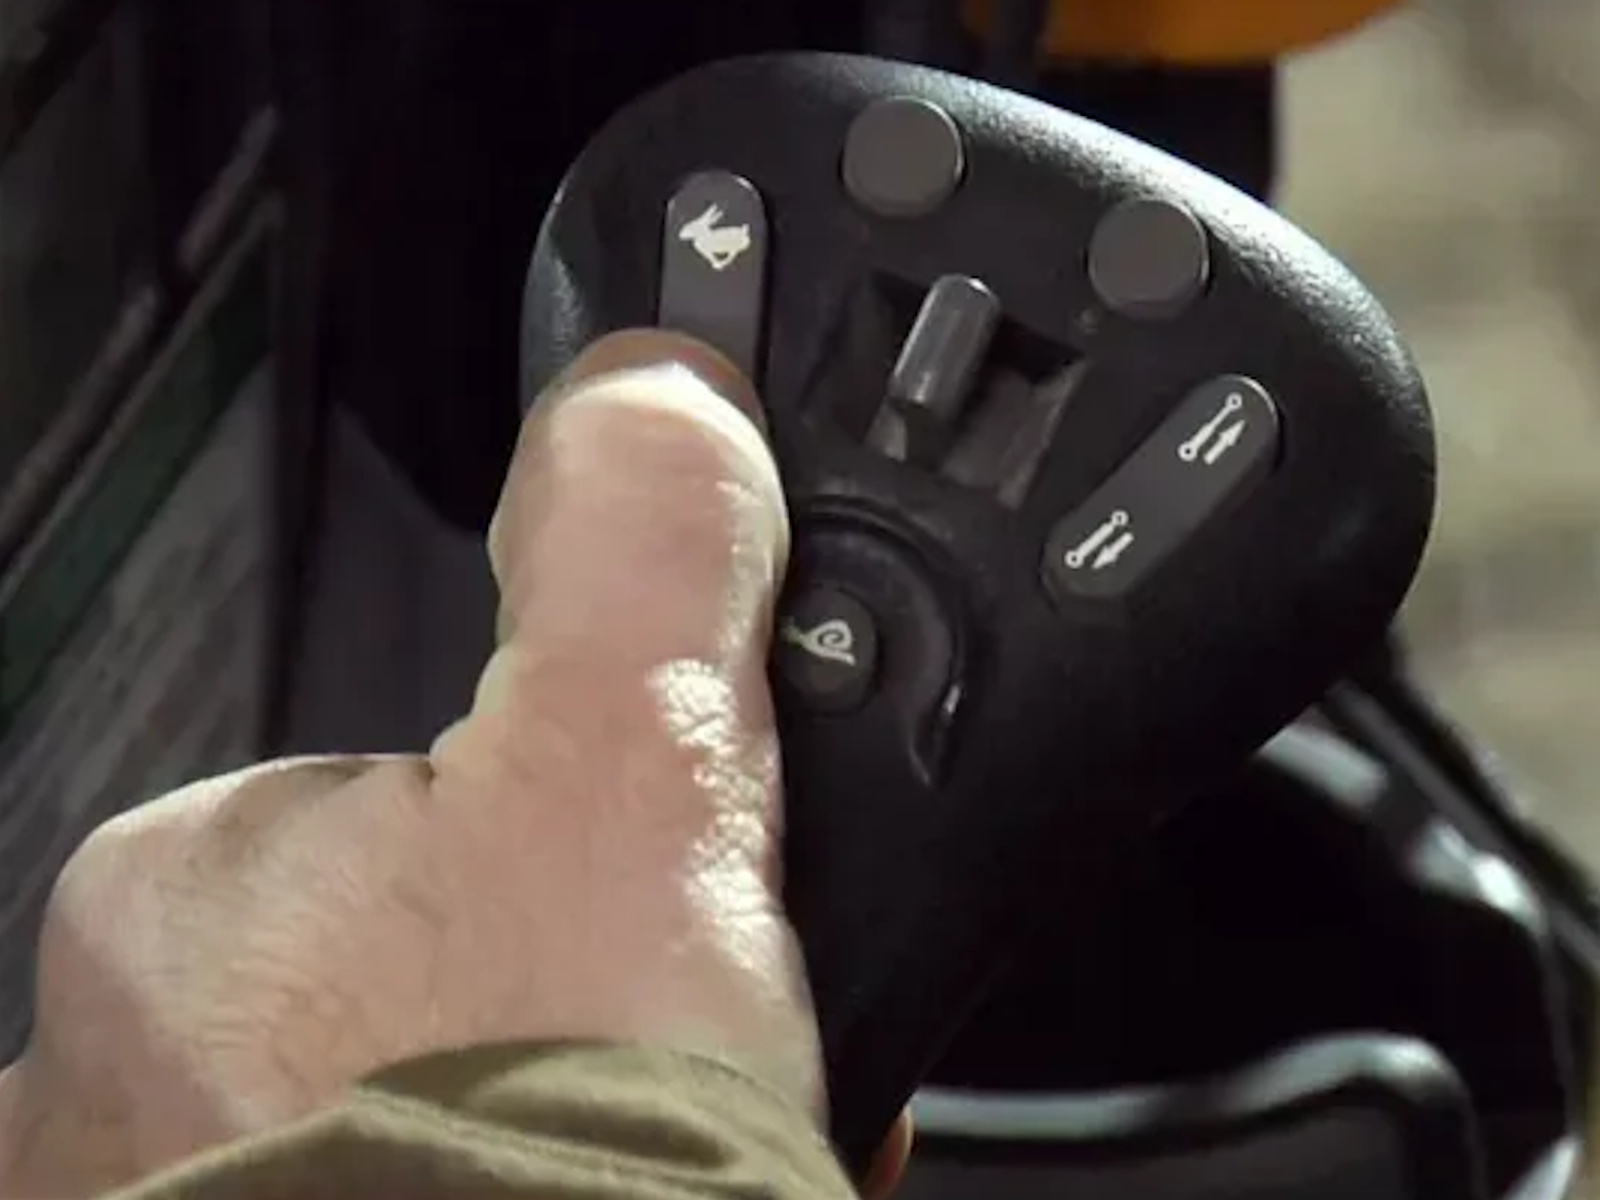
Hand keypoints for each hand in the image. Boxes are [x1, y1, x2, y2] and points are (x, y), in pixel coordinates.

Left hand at [0, 330, 910, 1197]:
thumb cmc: (566, 1153)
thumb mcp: (646, 774)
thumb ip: (641, 545)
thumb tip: (654, 376)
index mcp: (202, 896)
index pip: (409, 814)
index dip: (571, 853)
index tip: (655, 914)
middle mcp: (123, 1075)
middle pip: (409, 979)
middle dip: (553, 1004)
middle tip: (675, 1064)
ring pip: (397, 1121)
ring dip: (533, 1126)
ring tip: (650, 1166)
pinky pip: (402, 1193)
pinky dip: (507, 1194)